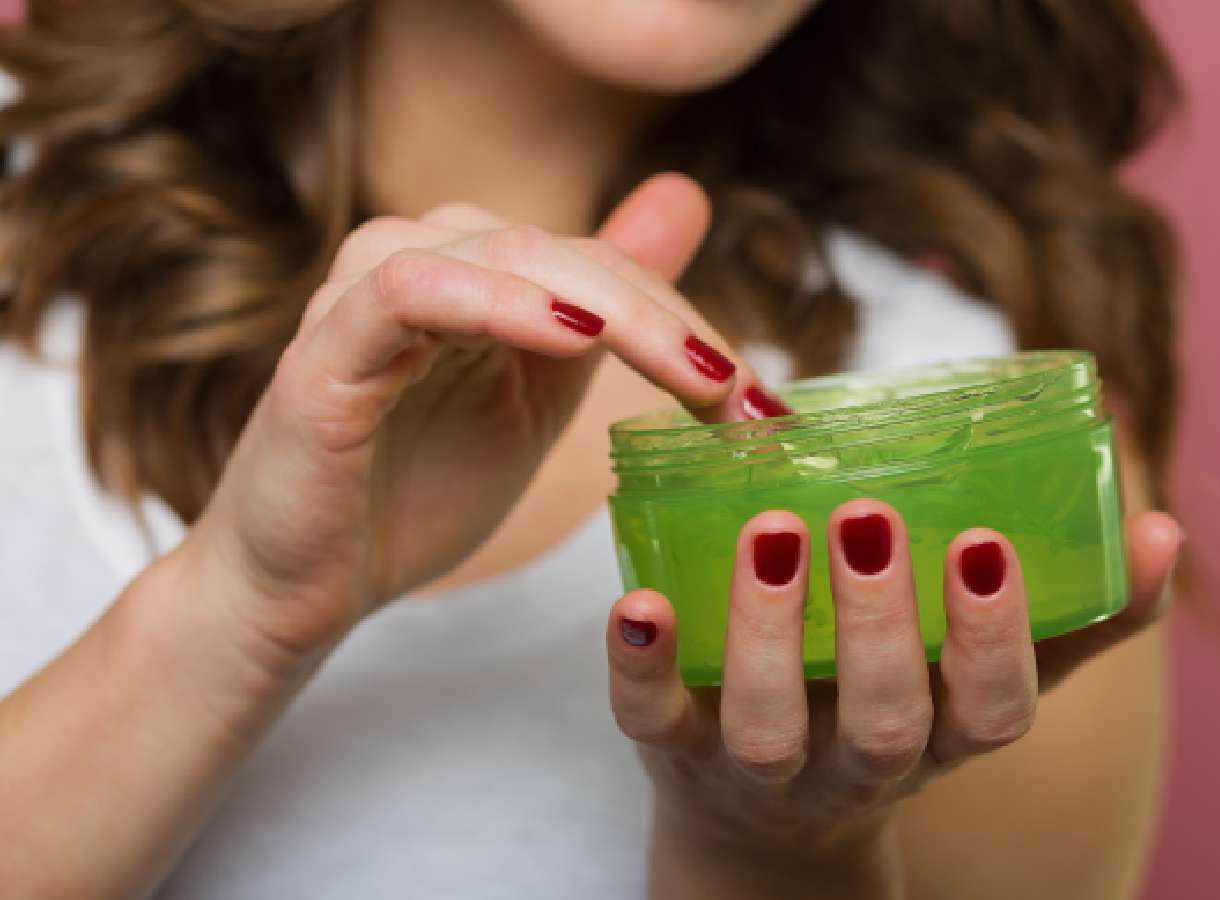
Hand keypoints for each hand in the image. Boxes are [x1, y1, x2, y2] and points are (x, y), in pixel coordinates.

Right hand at [177, 174, 764, 666]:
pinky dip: (497, 300)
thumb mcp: (540, 397)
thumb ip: (604, 309)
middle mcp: (423, 260)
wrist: (304, 588)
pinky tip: (572, 336)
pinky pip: (412, 289)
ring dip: (610, 307)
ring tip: (687, 372)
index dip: (690, 323)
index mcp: (477, 273)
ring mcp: (367, 294)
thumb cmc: (416, 492)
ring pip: (506, 253)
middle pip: (568, 253)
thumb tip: (685, 205)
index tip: (764, 406)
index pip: (604, 266)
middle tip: (743, 398)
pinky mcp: (326, 346)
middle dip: (670, 324)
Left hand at [606, 499, 1182, 867]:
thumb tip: (1164, 530)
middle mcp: (856, 762)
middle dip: (881, 626)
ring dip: (768, 632)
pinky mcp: (673, 750)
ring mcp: (760, 764)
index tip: (984, 546)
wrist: (766, 827)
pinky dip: (639, 666)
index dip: (993, 639)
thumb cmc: (895, 714)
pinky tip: (637, 600)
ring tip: (773, 531)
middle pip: (884, 722)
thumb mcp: (983, 684)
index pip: (991, 709)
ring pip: (768, 725)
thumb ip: (1079, 615)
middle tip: (869, 519)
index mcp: (941, 734)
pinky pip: (648, 722)